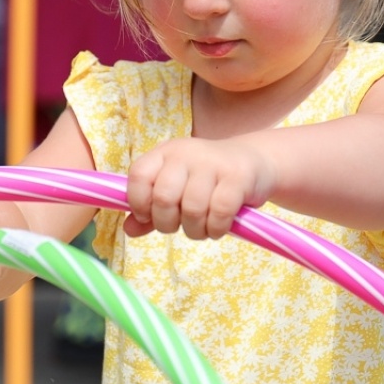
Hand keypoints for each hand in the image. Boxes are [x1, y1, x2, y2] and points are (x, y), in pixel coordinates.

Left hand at [124, 138, 274, 239]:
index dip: (139, 203)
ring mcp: (213, 162)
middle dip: (168, 224)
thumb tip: (128, 229)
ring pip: (192, 209)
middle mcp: (187, 153)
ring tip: (203, 228)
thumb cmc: (209, 180)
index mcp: (166, 153)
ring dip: (195, 230)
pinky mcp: (238, 176)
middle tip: (180, 226)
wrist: (255, 162)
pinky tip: (219, 227)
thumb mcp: (177, 188)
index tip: (149, 216)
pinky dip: (217, 228)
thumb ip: (151, 208)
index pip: (138, 176)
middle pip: (164, 198)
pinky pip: (220, 212)